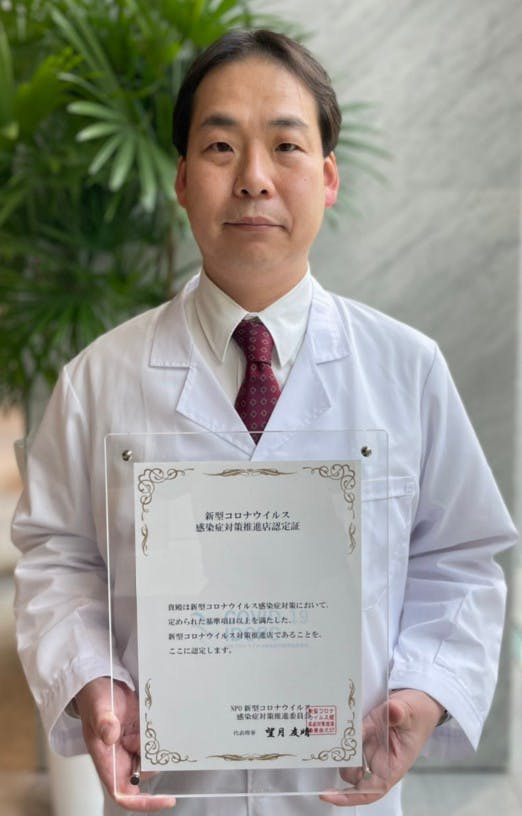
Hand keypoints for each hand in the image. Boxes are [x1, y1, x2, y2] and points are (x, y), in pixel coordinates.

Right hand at [75, 677, 175, 811]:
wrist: (102, 682)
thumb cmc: (94, 698)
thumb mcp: (98, 707)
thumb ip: (103, 722)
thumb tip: (111, 736)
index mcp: (106, 760)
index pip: (124, 794)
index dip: (144, 803)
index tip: (166, 800)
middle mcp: (120, 757)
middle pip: (144, 774)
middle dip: (151, 759)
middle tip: (142, 734)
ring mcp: (132, 746)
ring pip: (152, 757)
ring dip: (154, 743)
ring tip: (142, 722)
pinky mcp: (142, 734)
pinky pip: (156, 742)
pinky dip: (160, 734)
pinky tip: (152, 719)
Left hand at [320, 689, 443, 806]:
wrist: (419, 703)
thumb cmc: (418, 715)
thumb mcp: (410, 712)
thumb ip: (399, 713)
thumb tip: (394, 711)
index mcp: (392, 766)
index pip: (370, 790)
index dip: (349, 796)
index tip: (329, 795)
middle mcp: (379, 761)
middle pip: (352, 774)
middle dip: (340, 761)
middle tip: (331, 745)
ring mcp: (370, 748)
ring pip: (347, 757)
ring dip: (340, 747)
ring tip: (334, 730)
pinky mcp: (364, 735)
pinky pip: (348, 740)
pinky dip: (341, 735)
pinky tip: (336, 722)